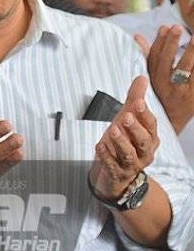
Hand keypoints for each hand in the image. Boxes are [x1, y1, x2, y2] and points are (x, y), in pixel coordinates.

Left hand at [89, 76, 159, 200]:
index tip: (137, 102)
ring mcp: (130, 164)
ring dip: (121, 142)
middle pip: (143, 141)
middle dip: (135, 128)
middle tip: (125, 116)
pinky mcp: (116, 173)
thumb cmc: (125, 141)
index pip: (151, 125)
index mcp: (149, 138)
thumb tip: (142, 78)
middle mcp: (143, 152)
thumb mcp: (128, 119)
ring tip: (112, 130)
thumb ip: (134, 99)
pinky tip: (99, 146)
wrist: (116, 172)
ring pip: (129, 154)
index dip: (144, 114)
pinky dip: (105, 156)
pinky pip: (112, 165)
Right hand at [137, 25, 193, 132]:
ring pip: (185, 69)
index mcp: (153, 79)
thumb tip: (138, 37)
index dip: (159, 42)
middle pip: (167, 62)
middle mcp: (165, 86)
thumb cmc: (162, 95)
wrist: (175, 121)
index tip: (164, 27)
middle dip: (171, 44)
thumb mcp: (153, 77)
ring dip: (190, 52)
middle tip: (177, 28)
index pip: (154, 58)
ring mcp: (181, 91)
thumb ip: (147, 56)